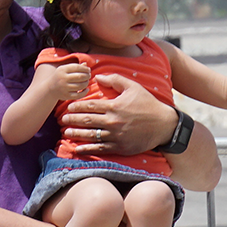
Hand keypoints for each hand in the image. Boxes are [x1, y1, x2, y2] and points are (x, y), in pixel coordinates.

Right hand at [51, 62, 90, 100]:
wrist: (49, 89)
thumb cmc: (60, 77)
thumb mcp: (65, 69)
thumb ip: (75, 66)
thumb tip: (86, 64)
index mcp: (62, 70)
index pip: (77, 67)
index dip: (85, 68)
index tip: (88, 70)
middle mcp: (63, 78)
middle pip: (80, 76)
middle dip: (87, 76)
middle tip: (89, 75)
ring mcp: (64, 88)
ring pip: (80, 86)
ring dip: (86, 83)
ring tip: (87, 81)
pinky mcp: (66, 96)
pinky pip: (79, 95)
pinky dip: (85, 92)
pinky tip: (86, 89)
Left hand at [59, 73, 176, 155]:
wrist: (164, 125)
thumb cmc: (148, 104)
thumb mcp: (133, 87)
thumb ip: (115, 80)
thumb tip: (97, 77)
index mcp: (114, 106)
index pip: (90, 106)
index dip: (77, 106)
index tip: (68, 106)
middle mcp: (113, 121)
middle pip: (87, 121)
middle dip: (73, 119)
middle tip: (62, 119)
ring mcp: (115, 136)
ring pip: (91, 135)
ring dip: (77, 134)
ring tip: (66, 132)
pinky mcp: (120, 147)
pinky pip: (100, 149)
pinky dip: (87, 149)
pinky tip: (78, 148)